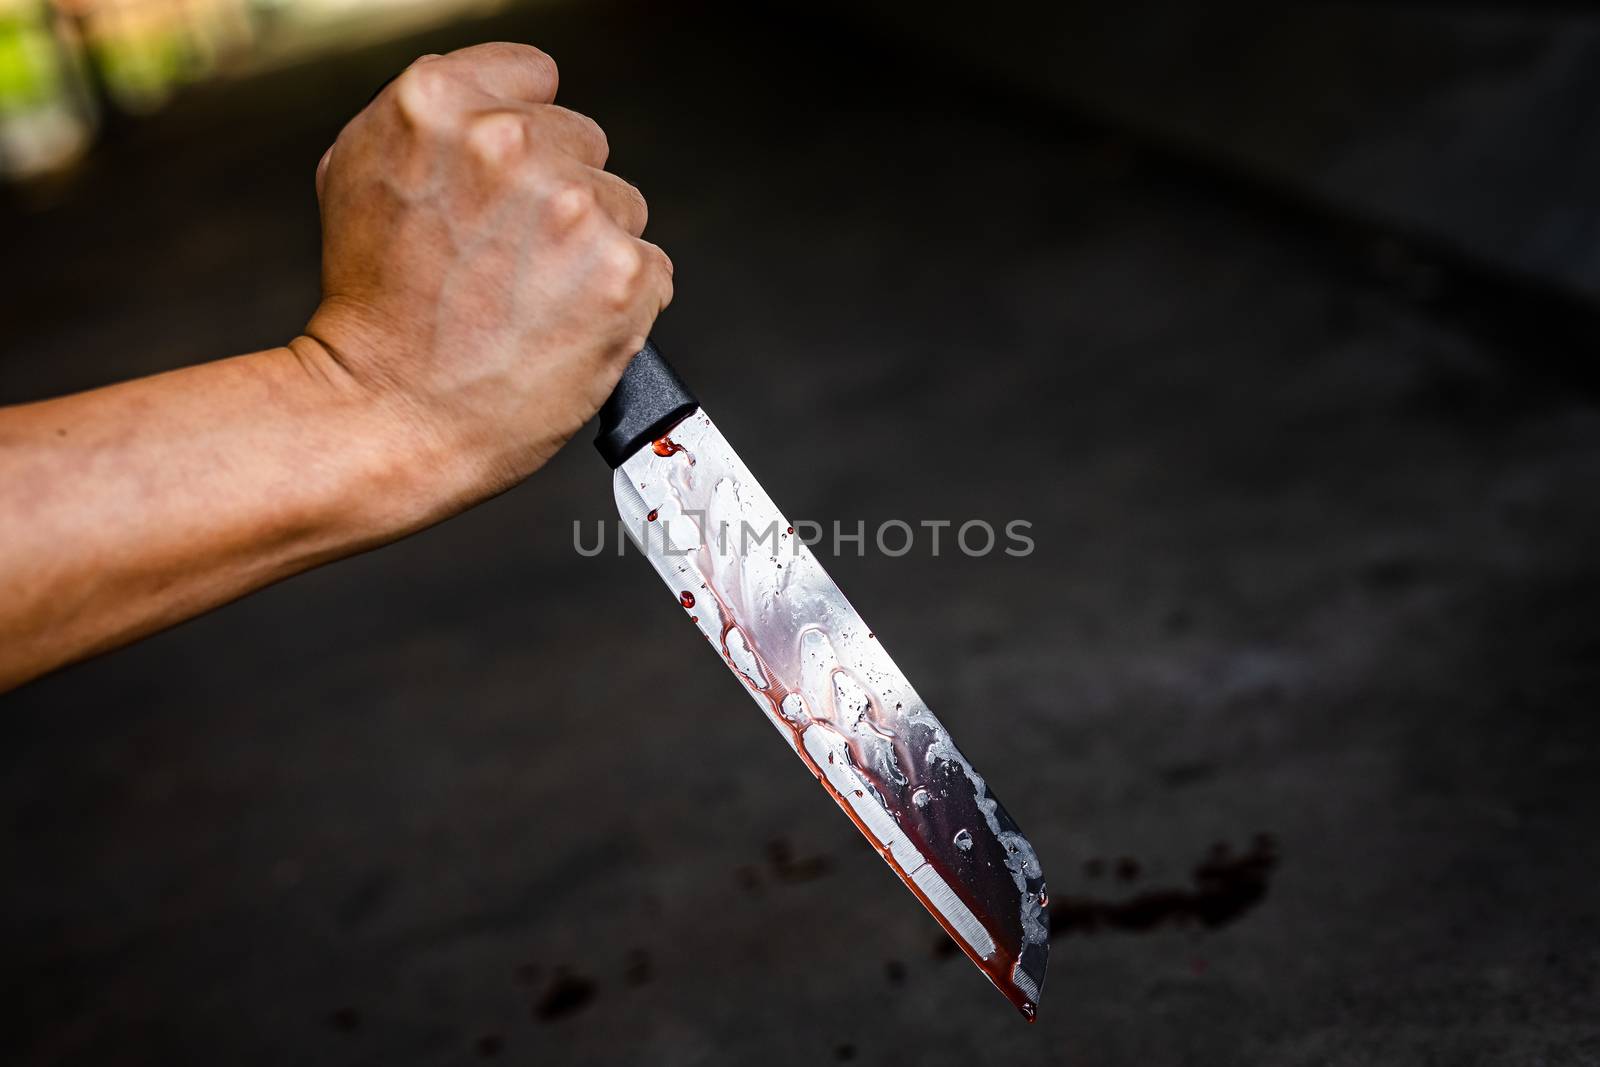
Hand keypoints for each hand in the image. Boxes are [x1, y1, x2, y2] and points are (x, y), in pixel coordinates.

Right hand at [294, 42, 672, 504]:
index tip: (507, 176)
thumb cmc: (373, 315)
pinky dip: (620, 300)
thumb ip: (433, 124)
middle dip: (555, 194)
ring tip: (529, 298)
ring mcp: (575, 209)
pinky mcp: (625, 273)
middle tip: (505, 258)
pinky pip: (650, 267)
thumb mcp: (359, 175)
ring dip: (590, 248)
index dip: (523, 130)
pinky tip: (564, 324)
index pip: (534, 76)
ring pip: (620, 205)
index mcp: (439, 104)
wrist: (392, 415)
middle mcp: (512, 146)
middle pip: (583, 142)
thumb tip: (491, 105)